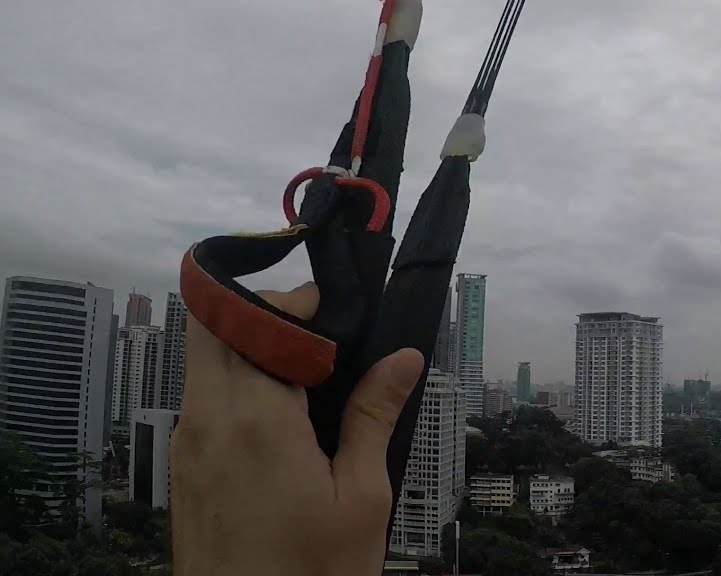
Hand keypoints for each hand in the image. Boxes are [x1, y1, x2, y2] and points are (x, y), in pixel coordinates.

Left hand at [170, 282, 424, 575]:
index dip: (298, 305)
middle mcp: (207, 420)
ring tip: (311, 380)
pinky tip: (286, 418)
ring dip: (250, 349)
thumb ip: (374, 416)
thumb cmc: (309, 575)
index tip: (339, 315)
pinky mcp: (184, 467)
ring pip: (206, 359)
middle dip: (265, 315)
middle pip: (213, 326)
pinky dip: (238, 385)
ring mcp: (187, 444)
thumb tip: (402, 357)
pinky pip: (205, 398)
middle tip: (321, 339)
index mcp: (254, 418)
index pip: (257, 319)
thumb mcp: (361, 496)